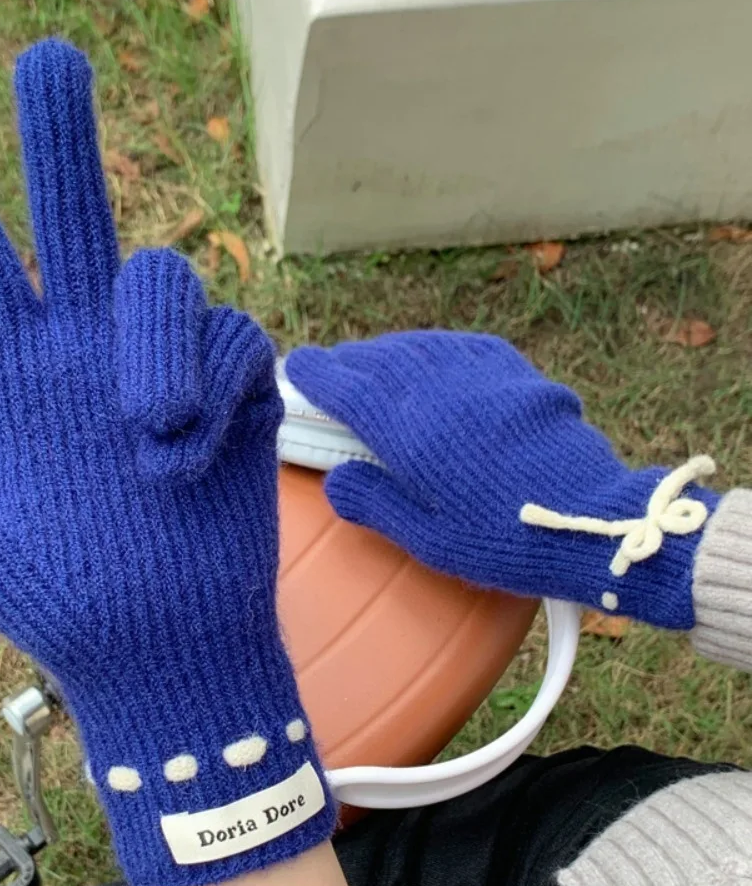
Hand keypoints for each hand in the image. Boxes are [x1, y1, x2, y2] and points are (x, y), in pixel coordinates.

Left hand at [0, 39, 333, 885]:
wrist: (170, 647)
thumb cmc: (70, 606)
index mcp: (25, 384)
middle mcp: (92, 358)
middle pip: (78, 223)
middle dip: (60, 141)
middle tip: (50, 57)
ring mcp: (167, 370)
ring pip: (164, 281)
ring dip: (155, 343)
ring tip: (152, 432)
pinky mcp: (236, 394)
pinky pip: (236, 344)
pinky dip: (217, 387)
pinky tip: (195, 447)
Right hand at [286, 331, 718, 627]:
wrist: (590, 519)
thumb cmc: (502, 539)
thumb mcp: (427, 540)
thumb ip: (373, 503)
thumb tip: (335, 477)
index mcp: (408, 432)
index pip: (347, 387)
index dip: (316, 373)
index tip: (295, 366)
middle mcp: (437, 390)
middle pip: (379, 360)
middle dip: (348, 359)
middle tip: (330, 366)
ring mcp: (479, 376)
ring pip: (418, 346)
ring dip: (387, 350)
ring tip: (372, 359)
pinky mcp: (514, 373)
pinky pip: (460, 345)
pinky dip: (432, 346)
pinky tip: (431, 355)